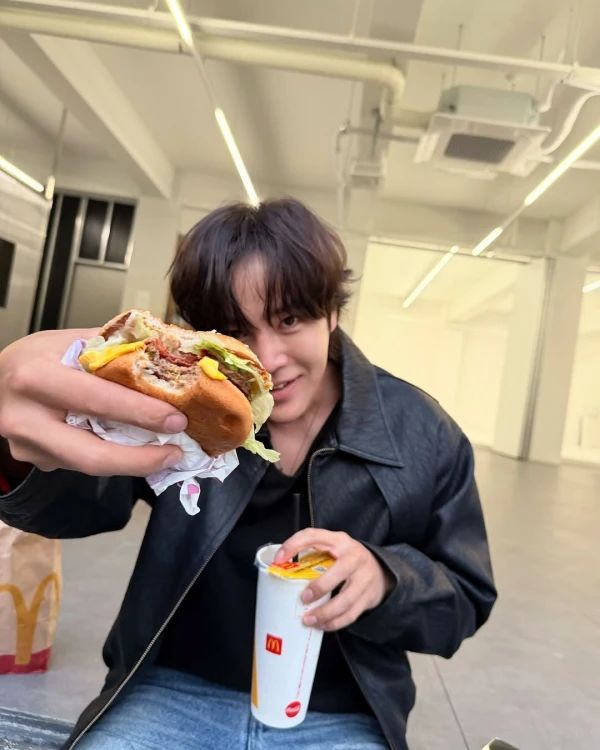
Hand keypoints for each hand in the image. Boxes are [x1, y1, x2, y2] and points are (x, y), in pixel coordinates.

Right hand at [0, 328, 186, 476]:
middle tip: (175, 452)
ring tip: (165, 453)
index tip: (176, 419)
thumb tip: (166, 353)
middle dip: (140, 459)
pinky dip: (113, 458)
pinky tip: (136, 450)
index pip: (97, 400)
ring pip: (89, 466)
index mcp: (36, 378)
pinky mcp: (35, 461)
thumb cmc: (35, 357)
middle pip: (91, 455)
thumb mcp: (68, 340)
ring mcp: (27, 446)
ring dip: (132, 463)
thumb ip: (112, 348)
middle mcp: (26, 418)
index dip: (140, 413)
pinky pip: (81, 464)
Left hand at [274, 529, 394, 630]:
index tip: (278, 559)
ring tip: (308, 620)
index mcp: (339, 541)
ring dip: (325, 613)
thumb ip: (312, 551)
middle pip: (339, 571)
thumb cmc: (346, 558)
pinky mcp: (368, 597)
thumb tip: (280, 564)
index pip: (314, 536)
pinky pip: (351, 614)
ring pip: (346, 599)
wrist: (380, 570)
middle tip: (303, 599)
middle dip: (320, 587)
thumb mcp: (332, 546)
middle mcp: (354, 557)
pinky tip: (322, 625)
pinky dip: (334, 623)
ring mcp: (364, 579)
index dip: (294, 545)